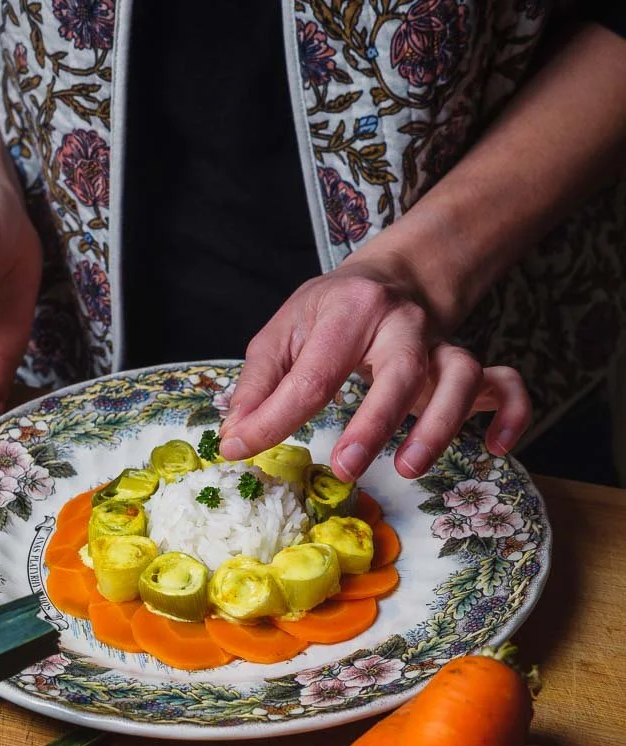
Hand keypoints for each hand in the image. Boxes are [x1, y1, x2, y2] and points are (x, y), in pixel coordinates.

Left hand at [218, 253, 530, 480]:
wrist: (394, 276)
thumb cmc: (332, 312)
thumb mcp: (283, 332)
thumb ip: (259, 384)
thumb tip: (236, 436)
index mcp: (349, 311)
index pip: (313, 373)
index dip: (276, 417)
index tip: (244, 450)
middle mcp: (403, 325)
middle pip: (402, 370)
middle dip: (376, 421)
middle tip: (348, 467)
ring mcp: (442, 346)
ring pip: (462, 377)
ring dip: (440, 425)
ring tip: (410, 468)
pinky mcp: (471, 366)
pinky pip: (507, 385)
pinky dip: (510, 415)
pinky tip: (495, 450)